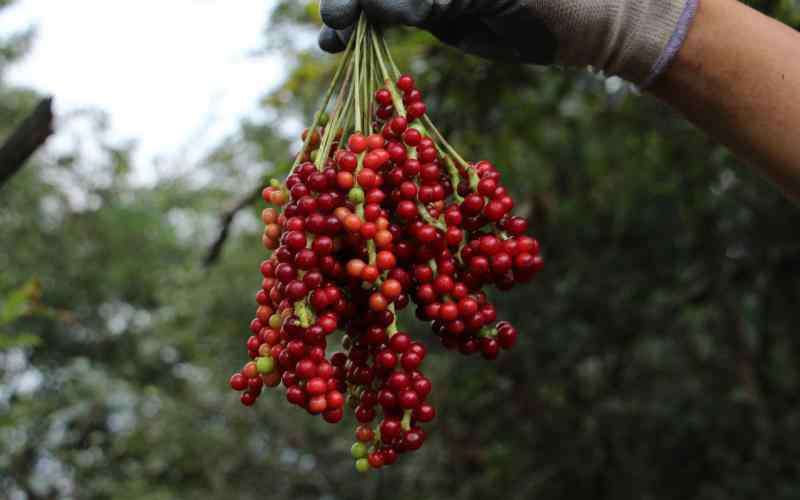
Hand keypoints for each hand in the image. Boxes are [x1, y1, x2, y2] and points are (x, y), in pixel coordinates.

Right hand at [318, 0, 698, 85]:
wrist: (603, 20)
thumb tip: (377, 2)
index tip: (345, 14)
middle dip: (352, 1)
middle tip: (334, 28)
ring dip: (354, 17)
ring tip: (335, 43)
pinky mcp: (445, 10)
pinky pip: (400, 13)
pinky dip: (375, 28)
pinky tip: (354, 43)